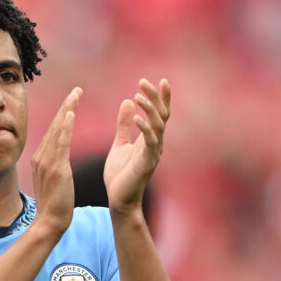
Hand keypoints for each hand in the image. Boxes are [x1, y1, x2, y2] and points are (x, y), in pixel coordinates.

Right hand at [31, 87, 80, 235]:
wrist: (50, 221)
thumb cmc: (55, 204)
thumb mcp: (53, 180)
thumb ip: (54, 166)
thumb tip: (57, 159)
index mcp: (41, 158)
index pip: (54, 131)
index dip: (63, 113)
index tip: (72, 100)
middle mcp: (41, 156)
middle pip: (55, 125)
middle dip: (66, 105)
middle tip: (77, 89)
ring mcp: (47, 162)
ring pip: (58, 129)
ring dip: (67, 109)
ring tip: (77, 94)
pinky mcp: (56, 168)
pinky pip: (61, 142)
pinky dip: (65, 126)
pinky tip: (70, 113)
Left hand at [105, 78, 169, 215]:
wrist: (119, 200)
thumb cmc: (120, 174)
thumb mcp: (120, 144)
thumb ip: (124, 125)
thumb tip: (127, 101)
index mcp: (149, 138)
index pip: (159, 114)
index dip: (160, 97)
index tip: (159, 80)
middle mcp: (155, 144)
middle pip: (161, 115)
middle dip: (155, 97)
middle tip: (144, 82)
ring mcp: (153, 153)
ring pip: (158, 126)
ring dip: (149, 110)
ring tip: (138, 96)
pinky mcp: (146, 163)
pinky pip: (149, 143)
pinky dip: (144, 129)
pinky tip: (136, 118)